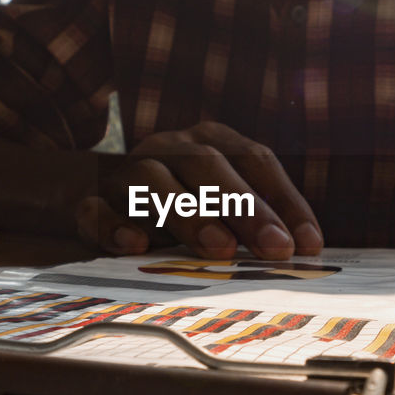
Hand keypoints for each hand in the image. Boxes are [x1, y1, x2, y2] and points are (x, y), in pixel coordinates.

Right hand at [75, 121, 322, 260]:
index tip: (308, 244)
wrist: (94, 195)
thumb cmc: (175, 206)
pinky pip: (97, 209)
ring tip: (220, 249)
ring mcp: (125, 170)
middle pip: (208, 165)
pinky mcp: (87, 200)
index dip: (285, 200)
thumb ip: (252, 223)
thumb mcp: (217, 207)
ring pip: (153, 181)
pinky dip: (115, 225)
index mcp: (209, 141)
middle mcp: (169, 147)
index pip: (255, 160)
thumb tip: (301, 253)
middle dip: (246, 207)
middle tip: (274, 248)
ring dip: (190, 213)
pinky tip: (137, 246)